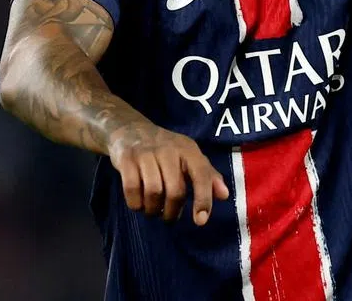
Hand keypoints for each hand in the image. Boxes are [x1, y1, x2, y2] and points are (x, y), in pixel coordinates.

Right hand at [108, 122, 229, 225]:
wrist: (130, 130)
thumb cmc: (166, 148)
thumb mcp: (190, 156)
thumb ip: (207, 176)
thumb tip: (225, 195)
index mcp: (188, 150)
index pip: (201, 174)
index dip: (203, 198)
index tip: (200, 221)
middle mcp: (169, 150)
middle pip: (175, 190)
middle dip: (172, 211)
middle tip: (169, 216)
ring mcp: (146, 154)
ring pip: (153, 192)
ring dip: (153, 209)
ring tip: (154, 210)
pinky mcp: (127, 160)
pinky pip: (132, 189)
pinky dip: (136, 203)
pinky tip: (139, 204)